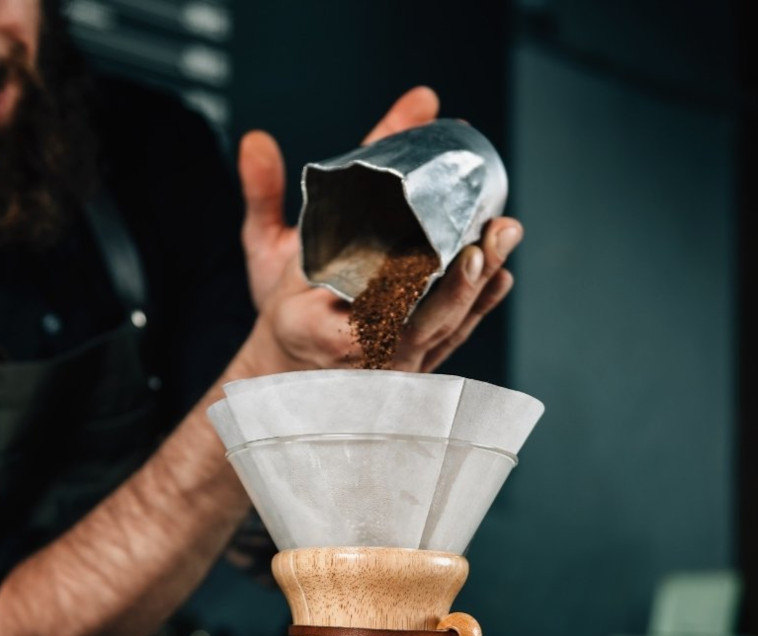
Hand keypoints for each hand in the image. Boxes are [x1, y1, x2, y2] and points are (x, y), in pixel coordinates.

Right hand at [235, 87, 521, 375]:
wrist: (296, 373)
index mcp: (322, 331)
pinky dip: (479, 305)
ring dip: (479, 280)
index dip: (409, 282)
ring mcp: (396, 363)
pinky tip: (501, 276)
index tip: (446, 253)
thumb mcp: (265, 255)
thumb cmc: (287, 317)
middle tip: (490, 233)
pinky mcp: (417, 363)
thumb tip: (254, 139)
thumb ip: (262, 196)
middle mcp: (365, 354)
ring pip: (445, 324)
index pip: (371, 303)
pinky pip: (452, 337)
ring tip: (504, 234)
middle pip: (422, 316)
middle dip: (462, 275)